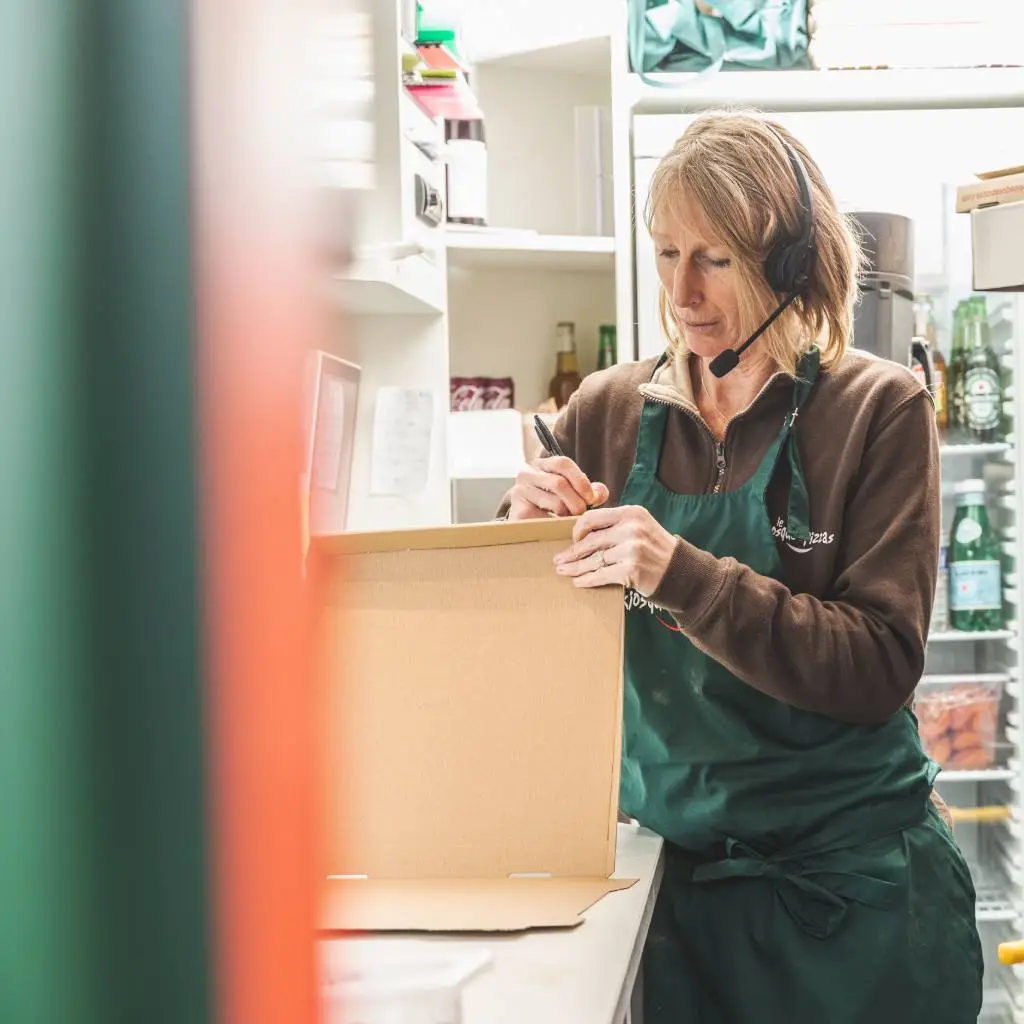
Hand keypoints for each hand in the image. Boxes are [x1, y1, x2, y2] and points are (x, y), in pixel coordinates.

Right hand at [507, 456, 609, 519]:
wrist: (529, 527)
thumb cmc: (554, 507)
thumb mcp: (574, 495)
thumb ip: (590, 491)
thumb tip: (600, 492)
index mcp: (542, 464)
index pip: (563, 463)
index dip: (581, 480)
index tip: (592, 498)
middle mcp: (527, 474)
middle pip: (559, 483)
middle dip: (577, 502)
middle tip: (582, 513)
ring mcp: (520, 491)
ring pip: (555, 503)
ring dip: (569, 515)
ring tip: (570, 521)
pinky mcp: (519, 511)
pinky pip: (546, 519)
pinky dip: (557, 525)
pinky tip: (558, 527)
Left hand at [553, 505, 676, 595]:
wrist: (680, 571)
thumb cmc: (656, 549)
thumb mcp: (640, 526)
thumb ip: (616, 524)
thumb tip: (582, 533)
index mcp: (631, 513)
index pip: (593, 518)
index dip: (577, 530)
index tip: (572, 539)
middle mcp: (631, 528)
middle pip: (590, 541)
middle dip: (571, 552)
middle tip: (558, 559)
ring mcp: (632, 549)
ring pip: (593, 560)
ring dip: (575, 568)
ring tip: (564, 571)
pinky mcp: (631, 569)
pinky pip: (601, 575)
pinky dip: (587, 580)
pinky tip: (578, 582)